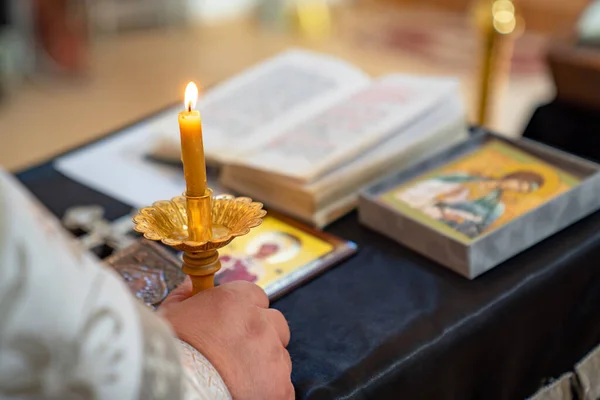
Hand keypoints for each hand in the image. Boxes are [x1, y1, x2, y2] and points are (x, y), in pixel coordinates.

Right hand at [160, 278, 292, 399]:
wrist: (177, 392)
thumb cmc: (169, 356)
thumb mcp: (169, 317)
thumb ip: (186, 297)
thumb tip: (192, 284)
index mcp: (235, 302)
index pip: (256, 295)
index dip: (246, 310)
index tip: (236, 323)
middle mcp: (260, 325)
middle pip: (276, 323)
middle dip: (263, 335)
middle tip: (240, 352)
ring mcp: (274, 357)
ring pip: (280, 355)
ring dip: (266, 363)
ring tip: (239, 377)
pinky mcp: (281, 387)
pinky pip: (283, 385)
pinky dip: (270, 389)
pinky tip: (248, 393)